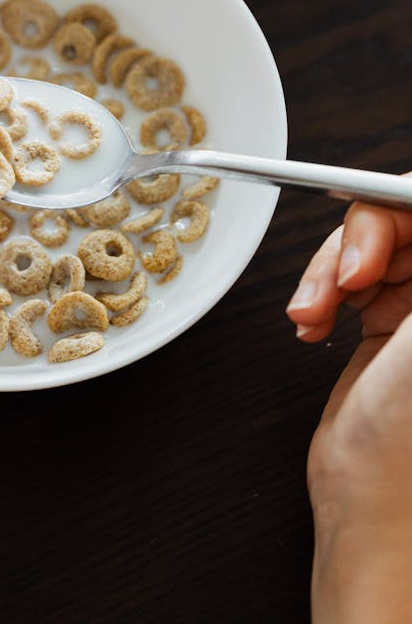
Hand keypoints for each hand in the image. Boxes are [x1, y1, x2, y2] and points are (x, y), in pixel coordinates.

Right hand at [286, 181, 411, 622]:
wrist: (374, 505)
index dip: (399, 206)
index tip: (372, 228)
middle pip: (400, 221)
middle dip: (360, 241)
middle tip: (346, 276)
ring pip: (366, 245)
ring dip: (327, 270)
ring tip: (314, 311)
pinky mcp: (384, 322)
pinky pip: (343, 276)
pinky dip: (318, 290)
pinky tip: (312, 323)